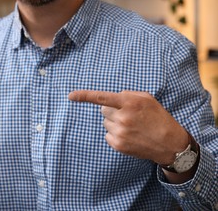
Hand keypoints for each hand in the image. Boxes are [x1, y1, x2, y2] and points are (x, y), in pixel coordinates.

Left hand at [68, 90, 188, 165]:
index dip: (84, 96)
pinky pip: (107, 135)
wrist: (169, 143)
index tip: (70, 96)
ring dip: (114, 123)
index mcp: (129, 102)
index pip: (101, 98)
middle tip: (128, 115)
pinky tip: (130, 135)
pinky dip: (115, 134)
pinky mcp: (118, 144)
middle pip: (103, 110)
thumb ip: (126, 94)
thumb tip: (108, 99)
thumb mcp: (146, 99)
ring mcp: (120, 132)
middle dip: (112, 111)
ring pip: (106, 123)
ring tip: (131, 126)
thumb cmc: (157, 117)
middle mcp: (122, 117)